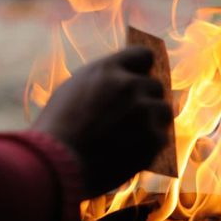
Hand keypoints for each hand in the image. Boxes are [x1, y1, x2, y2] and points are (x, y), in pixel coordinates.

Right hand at [33, 47, 172, 198]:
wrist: (57, 165)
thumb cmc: (57, 130)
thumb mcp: (73, 91)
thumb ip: (102, 83)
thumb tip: (121, 83)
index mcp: (107, 69)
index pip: (143, 55)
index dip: (142, 69)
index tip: (139, 79)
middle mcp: (129, 85)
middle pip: (155, 86)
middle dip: (146, 99)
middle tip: (132, 118)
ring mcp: (143, 111)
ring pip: (163, 111)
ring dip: (153, 122)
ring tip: (132, 137)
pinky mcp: (152, 138)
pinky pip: (161, 138)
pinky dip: (149, 147)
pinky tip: (129, 154)